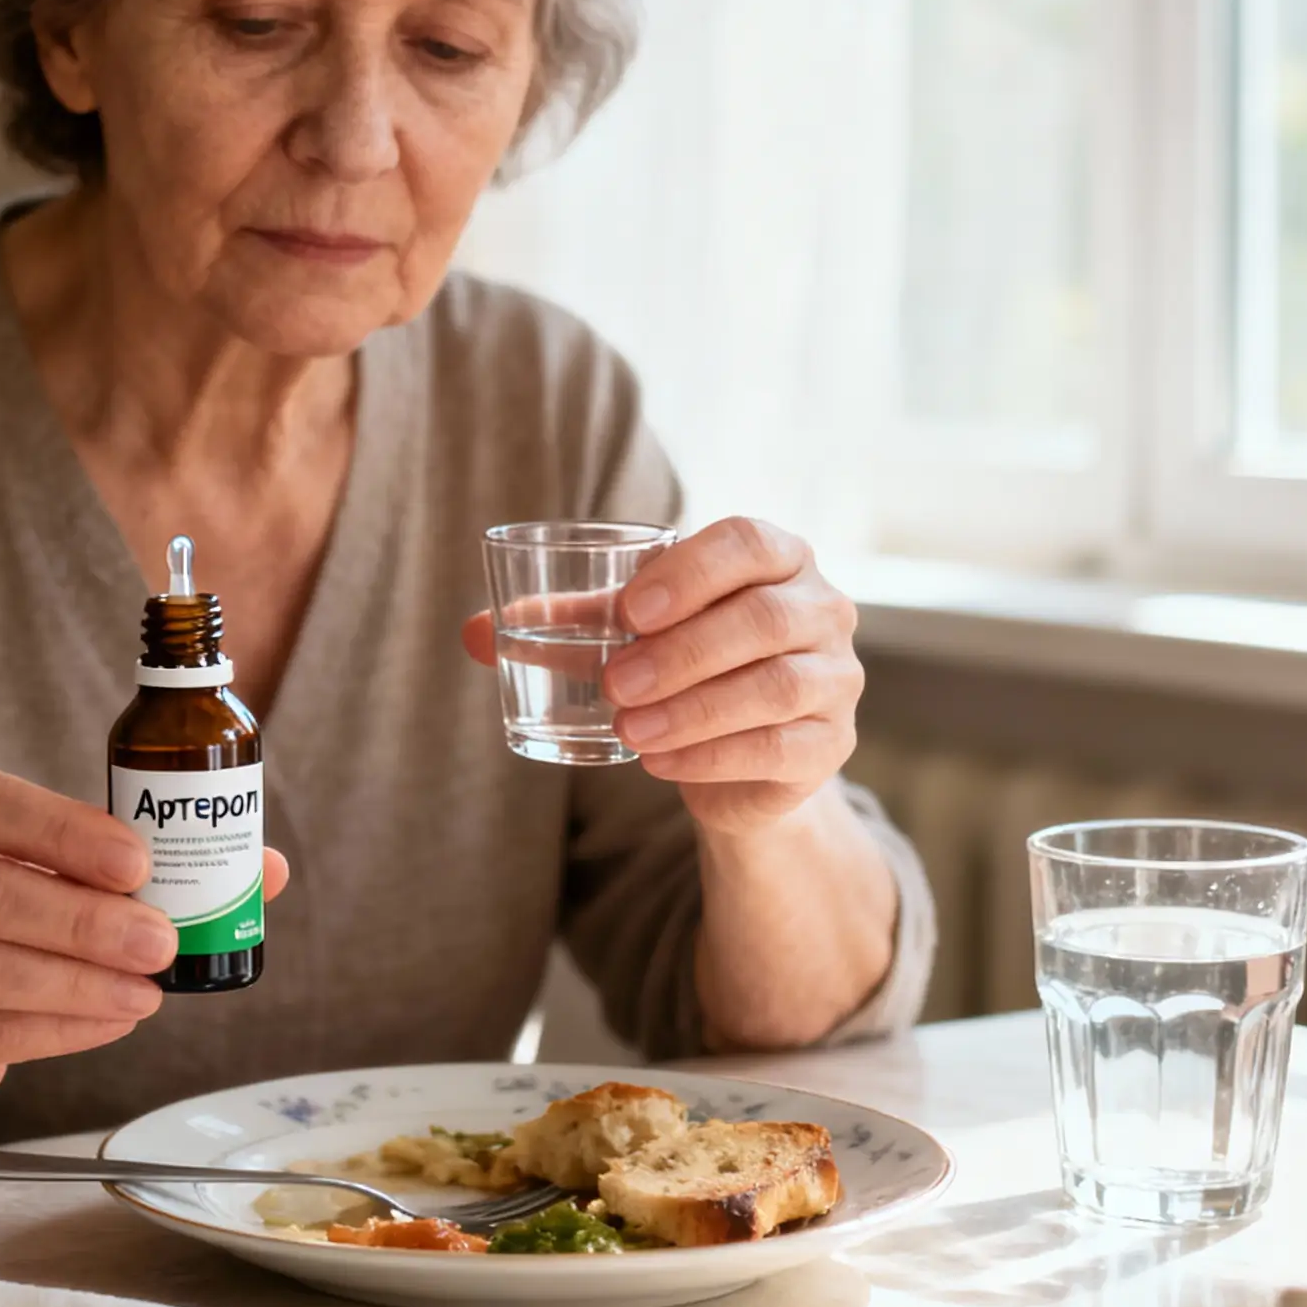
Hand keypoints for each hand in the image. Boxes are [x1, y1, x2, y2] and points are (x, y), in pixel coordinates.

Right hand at [0, 770, 289, 1107]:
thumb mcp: (45, 868)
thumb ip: (135, 860)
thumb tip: (266, 870)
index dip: (62, 831)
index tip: (138, 861)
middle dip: (82, 919)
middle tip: (161, 939)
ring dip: (76, 981)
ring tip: (148, 988)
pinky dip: (59, 1029)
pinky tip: (114, 1020)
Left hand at [461, 517, 860, 834]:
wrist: (740, 753)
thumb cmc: (682, 662)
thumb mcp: (626, 635)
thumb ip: (560, 625)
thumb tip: (469, 632)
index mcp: (777, 557)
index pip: (749, 542)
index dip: (692, 571)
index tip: (630, 609)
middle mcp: (822, 607)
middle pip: (763, 618)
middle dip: (683, 652)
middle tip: (614, 684)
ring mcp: (837, 677)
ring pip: (777, 686)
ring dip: (695, 709)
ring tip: (627, 730)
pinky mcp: (832, 744)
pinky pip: (781, 748)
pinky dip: (714, 756)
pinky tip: (661, 764)